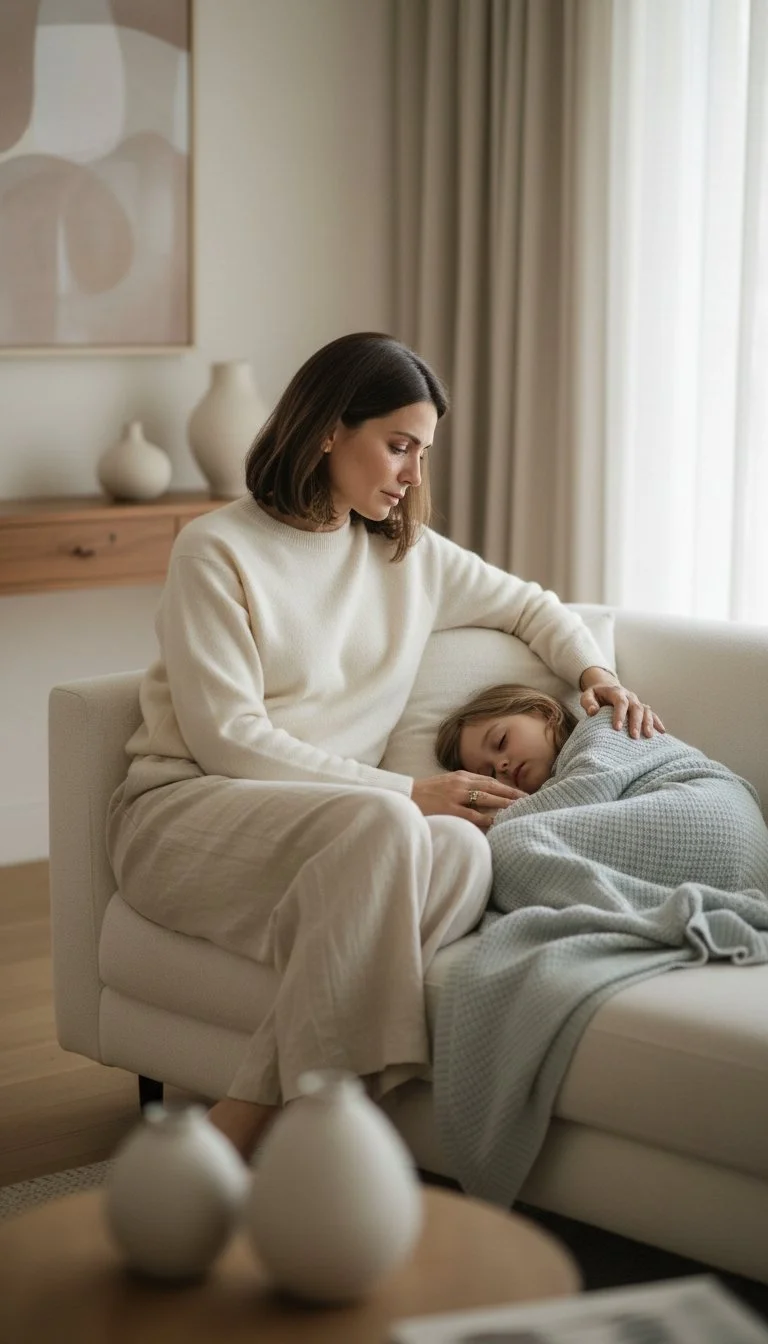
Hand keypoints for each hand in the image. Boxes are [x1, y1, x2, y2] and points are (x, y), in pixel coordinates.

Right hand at [411, 771, 526, 829]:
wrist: (404, 797)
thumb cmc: (425, 794)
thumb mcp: (445, 784)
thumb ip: (462, 787)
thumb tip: (481, 795)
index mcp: (460, 776)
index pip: (489, 780)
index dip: (506, 786)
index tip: (521, 792)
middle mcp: (461, 783)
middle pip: (493, 786)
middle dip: (512, 793)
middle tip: (529, 798)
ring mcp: (455, 795)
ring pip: (486, 797)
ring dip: (505, 802)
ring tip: (520, 807)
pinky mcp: (450, 809)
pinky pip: (473, 814)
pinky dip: (487, 817)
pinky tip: (498, 821)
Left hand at [579, 667, 664, 737]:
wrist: (606, 688)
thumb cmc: (595, 695)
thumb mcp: (587, 696)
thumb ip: (588, 703)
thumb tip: (593, 712)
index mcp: (616, 691)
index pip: (620, 702)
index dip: (619, 714)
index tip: (617, 728)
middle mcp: (629, 696)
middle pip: (636, 707)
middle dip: (635, 722)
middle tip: (634, 736)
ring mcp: (637, 702)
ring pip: (646, 710)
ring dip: (648, 723)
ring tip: (648, 736)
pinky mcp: (642, 708)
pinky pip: (652, 714)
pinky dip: (657, 722)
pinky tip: (662, 732)